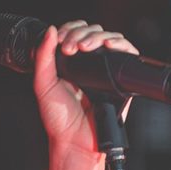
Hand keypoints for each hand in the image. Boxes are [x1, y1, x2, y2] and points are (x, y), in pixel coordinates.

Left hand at [33, 21, 138, 169]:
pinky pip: (127, 53)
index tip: (61, 40)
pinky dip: (119, 44)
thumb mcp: (43, 85)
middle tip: (70, 48)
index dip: (70, 29)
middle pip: (93, 31)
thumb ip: (43, 58)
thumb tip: (49, 30)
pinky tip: (107, 46)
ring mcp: (106, 69)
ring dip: (97, 36)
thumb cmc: (59, 119)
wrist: (76, 140)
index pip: (75, 32)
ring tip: (85, 47)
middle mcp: (89, 64)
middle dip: (81, 33)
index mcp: (71, 63)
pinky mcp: (120, 78)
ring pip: (109, 38)